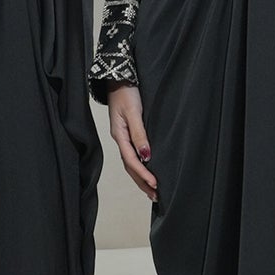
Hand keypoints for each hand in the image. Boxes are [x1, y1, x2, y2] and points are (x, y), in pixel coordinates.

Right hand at [106, 84, 156, 198]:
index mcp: (119, 136)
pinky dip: (140, 166)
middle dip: (142, 182)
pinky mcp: (127, 132)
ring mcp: (123, 137)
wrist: (119, 78)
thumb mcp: (134, 113)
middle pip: (130, 167)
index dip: (143, 175)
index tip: (156, 185)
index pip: (132, 162)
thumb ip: (139, 134)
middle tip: (156, 196)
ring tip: (152, 190)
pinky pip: (132, 155)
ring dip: (141, 177)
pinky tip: (146, 170)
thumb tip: (146, 156)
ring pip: (131, 163)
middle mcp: (120, 139)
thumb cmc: (126, 93)